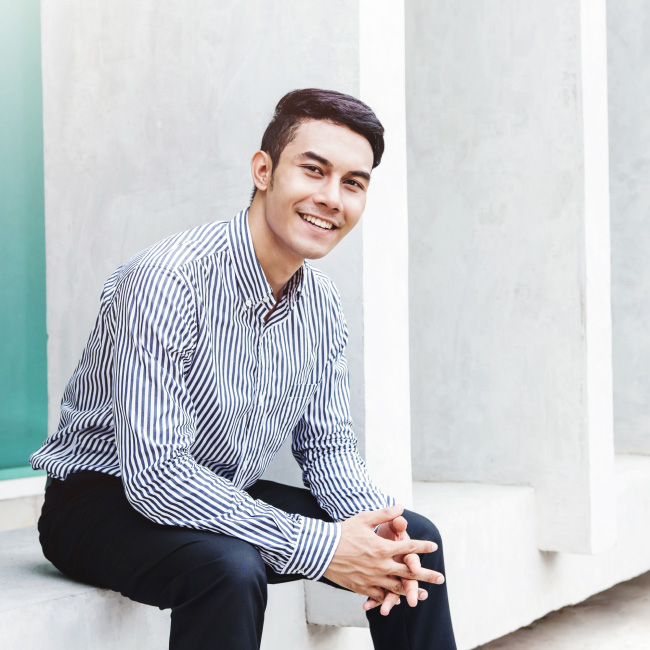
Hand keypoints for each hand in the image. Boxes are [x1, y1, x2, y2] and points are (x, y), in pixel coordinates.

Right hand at [323, 505, 441, 606]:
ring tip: (424, 594)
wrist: (322, 550)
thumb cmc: (343, 532)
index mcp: (383, 548)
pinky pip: (380, 595)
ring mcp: (372, 579)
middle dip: (426, 575)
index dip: (423, 547)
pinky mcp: (362, 587)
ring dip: (412, 591)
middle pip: (409, 572)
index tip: (434, 547)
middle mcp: (380, 566)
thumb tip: (401, 507)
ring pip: (397, 588)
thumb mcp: (364, 518)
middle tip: (441, 579)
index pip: (409, 548)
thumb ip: (384, 514)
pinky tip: (397, 600)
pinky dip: (390, 598)